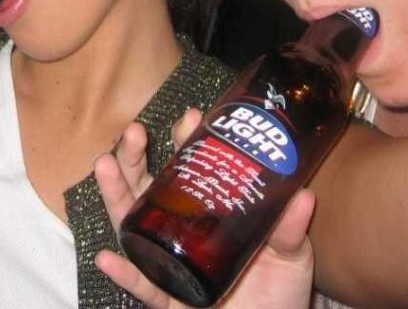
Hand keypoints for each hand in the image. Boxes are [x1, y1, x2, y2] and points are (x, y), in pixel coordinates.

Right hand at [93, 109, 314, 308]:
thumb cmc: (277, 292)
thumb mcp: (289, 255)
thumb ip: (290, 229)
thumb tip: (303, 194)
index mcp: (205, 212)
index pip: (187, 168)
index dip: (184, 141)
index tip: (191, 117)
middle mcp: (178, 232)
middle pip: (145, 187)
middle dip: (133, 157)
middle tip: (135, 131)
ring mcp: (168, 263)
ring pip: (131, 224)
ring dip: (114, 194)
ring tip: (104, 164)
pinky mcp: (169, 300)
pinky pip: (143, 286)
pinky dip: (124, 273)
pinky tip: (107, 257)